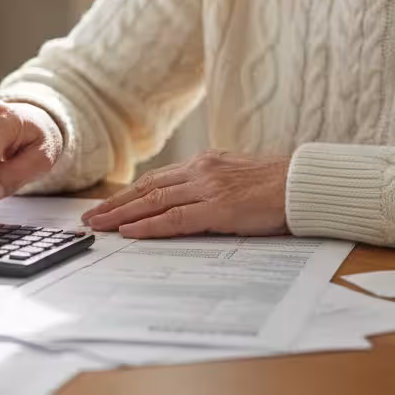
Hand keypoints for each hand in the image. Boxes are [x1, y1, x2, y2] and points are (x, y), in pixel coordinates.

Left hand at [80, 151, 289, 237]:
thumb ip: (212, 185)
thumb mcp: (236, 177)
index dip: (129, 193)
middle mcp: (201, 171)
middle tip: (91, 217)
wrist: (303, 185)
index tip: (108, 205)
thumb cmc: (276, 185)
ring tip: (100, 225)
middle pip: (148, 188)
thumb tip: (191, 200)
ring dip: (123, 215)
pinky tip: (130, 231)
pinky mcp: (219, 208)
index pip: (157, 179)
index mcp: (205, 163)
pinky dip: (149, 225)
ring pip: (154, 201)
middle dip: (116, 204)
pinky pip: (176, 218)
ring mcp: (208, 188)